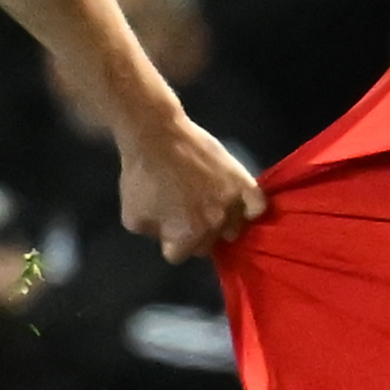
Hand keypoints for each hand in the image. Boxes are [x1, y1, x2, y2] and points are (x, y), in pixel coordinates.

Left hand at [118, 112, 266, 261]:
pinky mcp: (243, 182)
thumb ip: (154, 235)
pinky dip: (250, 209)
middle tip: (185, 212)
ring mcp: (232, 203)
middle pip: (207, 244)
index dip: (169, 240)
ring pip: (233, 229)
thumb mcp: (132, 216)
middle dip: (195, 232)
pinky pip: (257, 206)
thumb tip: (168, 236)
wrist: (157, 135)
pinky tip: (242, 207)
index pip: (179, 255)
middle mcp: (215, 225)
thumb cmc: (141, 176)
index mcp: (188, 236)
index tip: (167, 225)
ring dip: (221, 223)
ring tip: (209, 206)